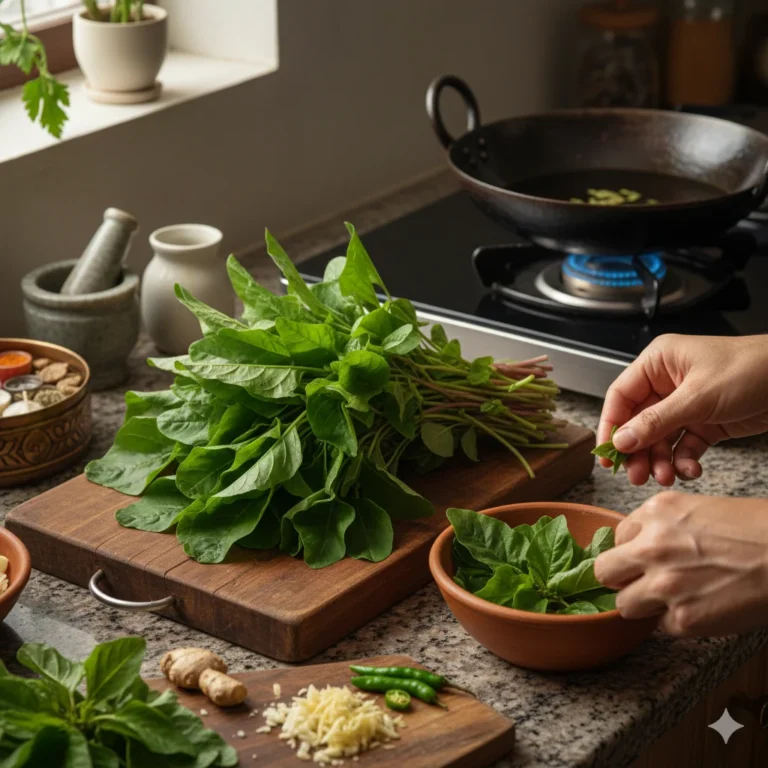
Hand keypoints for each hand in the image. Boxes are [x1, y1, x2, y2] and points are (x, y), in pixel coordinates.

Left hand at [594, 491, 767, 636]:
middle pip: (604, 572)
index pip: (616, 537)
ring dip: (644, 605)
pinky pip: (661, 627)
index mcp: (655, 513)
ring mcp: (665, 584)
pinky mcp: (685, 619)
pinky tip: (702, 608)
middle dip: (621, 579)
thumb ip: (661, 526)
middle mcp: (652, 546)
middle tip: (641, 582)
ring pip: (624, 606)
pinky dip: (679, 622)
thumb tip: (637, 546)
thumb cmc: (754, 530)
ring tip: (673, 599)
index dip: (630, 551)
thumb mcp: (696, 509)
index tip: (641, 559)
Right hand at [598, 334, 767, 485]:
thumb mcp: (697, 397)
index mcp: (658, 363)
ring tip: (665, 477)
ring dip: (660, 460)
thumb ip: (656, 421)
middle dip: (638, 450)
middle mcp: (667, 383)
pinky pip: (684, 446)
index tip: (608, 453)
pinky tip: (691, 470)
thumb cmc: (750, 370)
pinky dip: (684, 461)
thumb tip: (621, 441)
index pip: (621, 396)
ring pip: (660, 438)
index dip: (611, 425)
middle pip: (638, 422)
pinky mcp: (705, 422)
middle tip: (636, 475)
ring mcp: (686, 404)